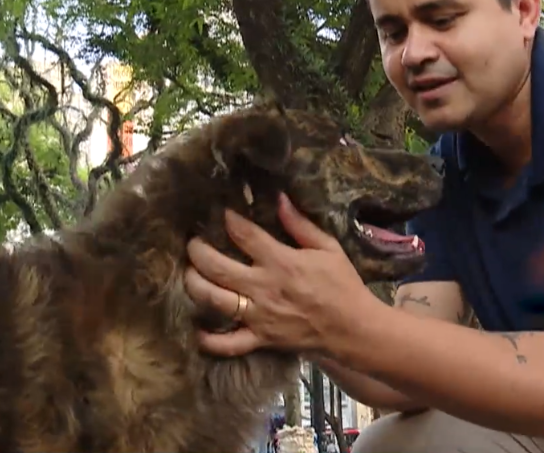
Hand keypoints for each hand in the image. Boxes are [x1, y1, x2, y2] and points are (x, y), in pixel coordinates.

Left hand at [184, 193, 373, 356]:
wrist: (355, 330)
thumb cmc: (343, 285)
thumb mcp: (327, 248)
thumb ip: (299, 224)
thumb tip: (279, 198)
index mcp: (281, 261)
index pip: (243, 234)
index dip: (227, 219)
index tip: (221, 211)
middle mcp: (264, 288)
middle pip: (216, 266)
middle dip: (197, 251)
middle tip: (192, 242)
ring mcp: (258, 316)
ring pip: (213, 300)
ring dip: (194, 284)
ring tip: (189, 273)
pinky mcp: (260, 339)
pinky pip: (228, 344)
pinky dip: (209, 340)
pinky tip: (197, 328)